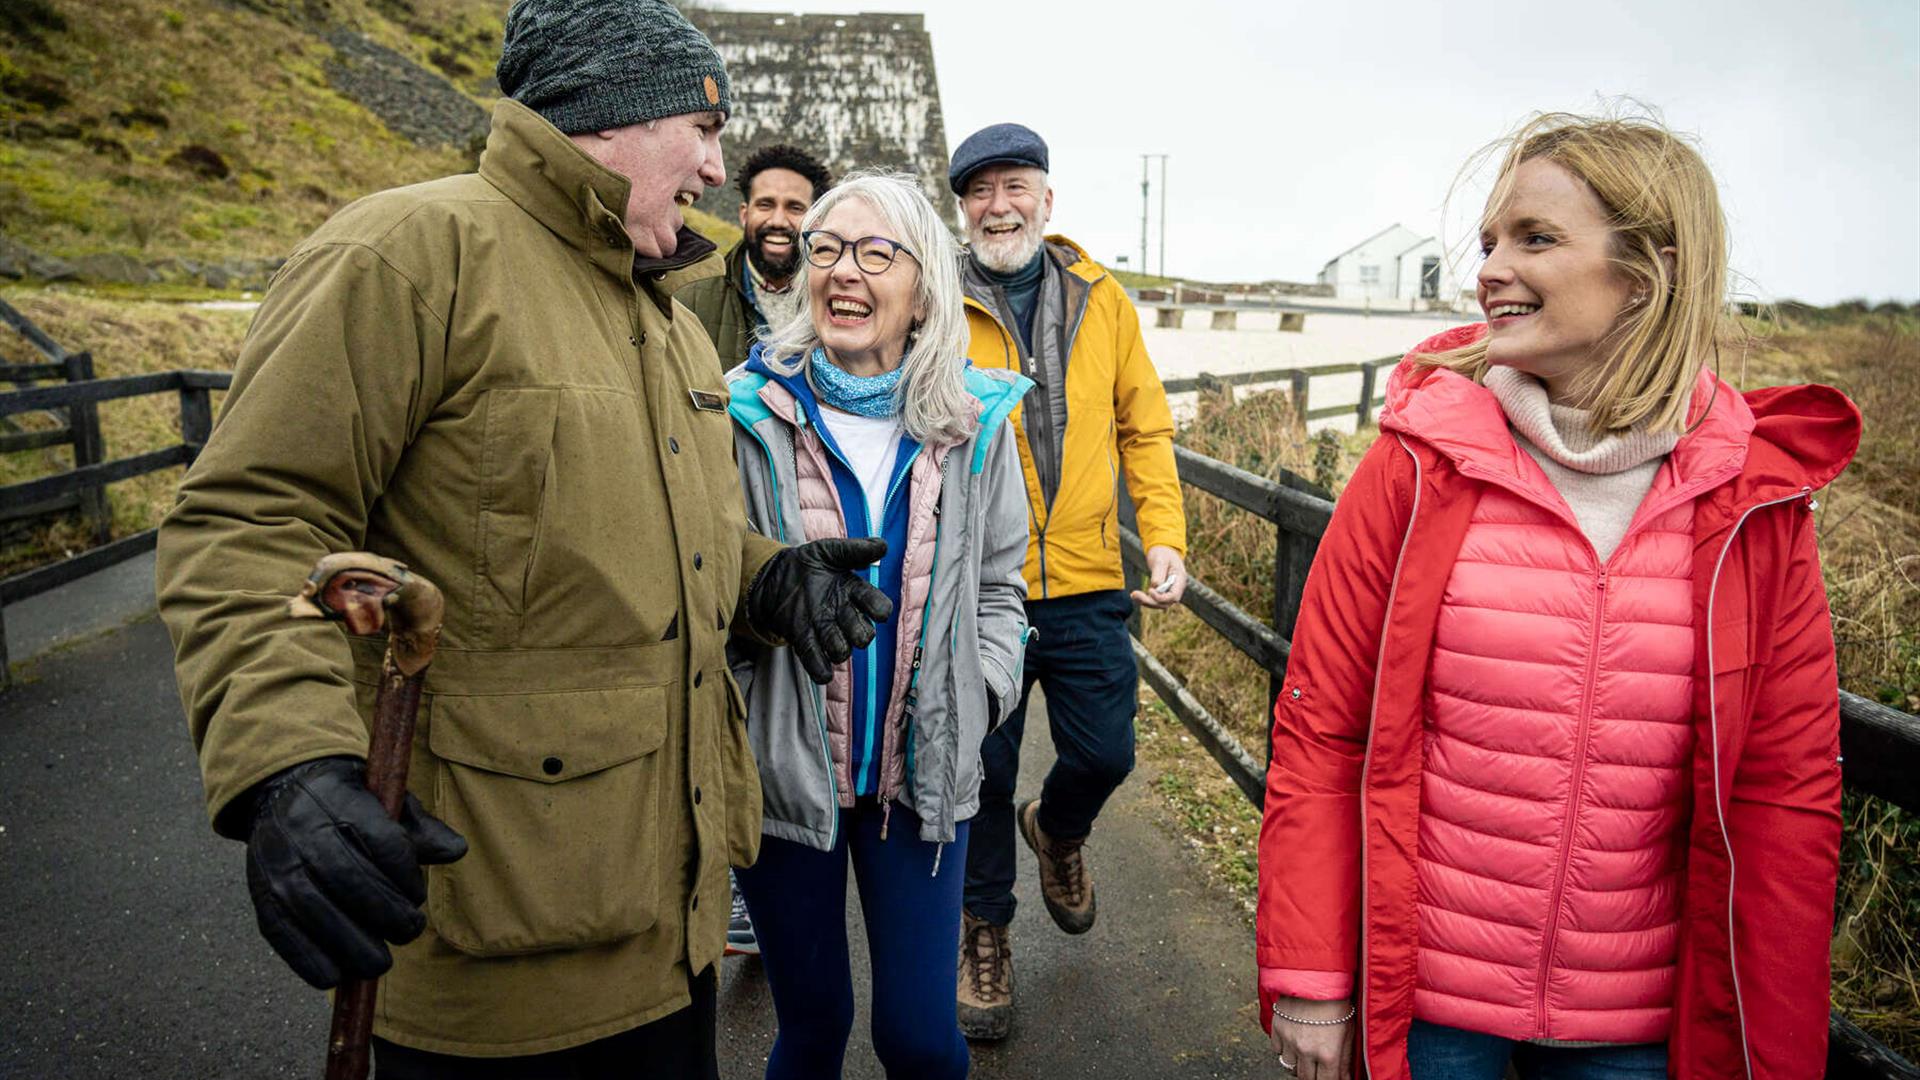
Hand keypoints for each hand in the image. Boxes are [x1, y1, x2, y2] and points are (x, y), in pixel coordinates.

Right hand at [243, 756, 466, 987]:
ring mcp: (278, 864)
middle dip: (386, 915)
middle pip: (350, 879)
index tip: (416, 894)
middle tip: (409, 930)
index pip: (383, 842)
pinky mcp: (260, 893)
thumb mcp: (385, 801)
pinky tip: (338, 975)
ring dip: (353, 945)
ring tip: (380, 961)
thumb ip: (419, 829)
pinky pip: (282, 933)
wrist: (281, 792)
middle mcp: (305, 831)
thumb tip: (457, 851)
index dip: (406, 876)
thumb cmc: (348, 804)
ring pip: (315, 910)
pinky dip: (309, 960)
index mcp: (343, 801)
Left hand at [746, 538, 893, 683]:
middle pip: (864, 635)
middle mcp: (844, 615)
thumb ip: (855, 550)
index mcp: (854, 592)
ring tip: (827, 634)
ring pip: (843, 651)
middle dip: (859, 633)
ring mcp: (824, 630)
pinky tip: (822, 669)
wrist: (774, 575)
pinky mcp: (804, 641)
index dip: (880, 610)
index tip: (876, 609)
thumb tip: (883, 546)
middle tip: (847, 619)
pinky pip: (818, 664)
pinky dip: (821, 670)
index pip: (879, 607)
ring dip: (839, 648)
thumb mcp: (829, 551)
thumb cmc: (807, 563)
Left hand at [1130, 545, 1186, 609]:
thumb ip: (1159, 573)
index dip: (1162, 597)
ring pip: (1159, 604)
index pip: (1174, 596)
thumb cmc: (1163, 553)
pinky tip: (1135, 595)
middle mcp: (1176, 588)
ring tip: (1133, 595)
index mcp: (1180, 579)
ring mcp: (1169, 591)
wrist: (1163, 550)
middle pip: (1165, 603)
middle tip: (1135, 595)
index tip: (1149, 590)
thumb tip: (1155, 586)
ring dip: (1146, 602)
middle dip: (1150, 601)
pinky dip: (1144, 599)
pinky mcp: (1161, 592)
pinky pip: (1154, 600)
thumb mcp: (1161, 560)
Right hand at [1267, 995, 1353, 1078]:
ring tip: (1306, 1054)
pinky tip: (1294, 1041)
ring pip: (1289, 1066)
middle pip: (1306, 1078)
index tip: (1330, 1076)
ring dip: (1298, 1064)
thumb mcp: (1348, 1032)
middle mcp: (1307, 1051)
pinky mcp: (1277, 1029)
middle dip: (1313, 1076)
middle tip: (1318, 1068)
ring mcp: (1289, 1041)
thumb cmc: (1337, 1002)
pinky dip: (1285, 1049)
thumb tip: (1345, 1078)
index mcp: (1328, 1054)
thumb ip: (1346, 1059)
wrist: (1316, 976)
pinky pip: (1277, 1050)